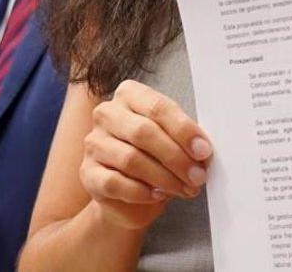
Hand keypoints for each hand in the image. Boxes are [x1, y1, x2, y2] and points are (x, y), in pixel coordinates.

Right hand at [80, 80, 211, 230]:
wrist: (129, 196)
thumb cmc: (154, 159)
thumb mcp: (172, 141)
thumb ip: (183, 139)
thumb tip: (202, 150)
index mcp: (129, 95)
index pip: (157, 107)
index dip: (183, 130)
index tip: (203, 151)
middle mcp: (107, 113)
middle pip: (143, 132)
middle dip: (176, 157)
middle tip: (198, 176)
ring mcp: (94, 143)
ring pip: (130, 159)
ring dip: (164, 178)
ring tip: (185, 189)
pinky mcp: (87, 172)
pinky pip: (115, 182)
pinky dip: (141, 192)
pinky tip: (157, 195)